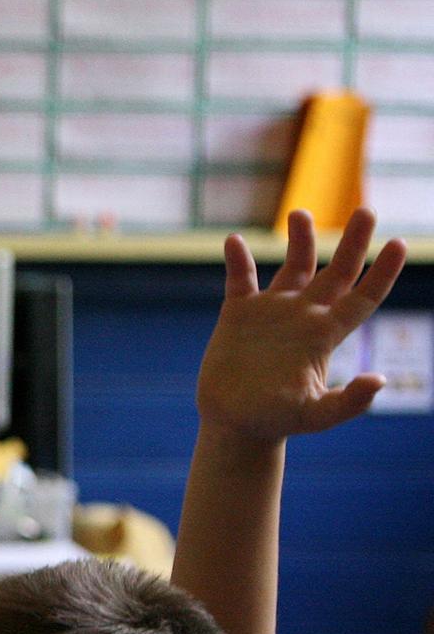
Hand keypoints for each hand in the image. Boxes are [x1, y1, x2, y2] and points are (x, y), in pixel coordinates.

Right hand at [202, 209, 408, 443]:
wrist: (236, 422)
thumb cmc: (277, 421)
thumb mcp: (315, 415)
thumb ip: (347, 402)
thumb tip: (379, 380)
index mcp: (326, 334)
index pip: (363, 296)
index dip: (383, 272)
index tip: (397, 244)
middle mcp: (305, 315)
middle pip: (337, 270)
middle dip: (354, 241)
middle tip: (366, 211)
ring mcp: (273, 311)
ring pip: (295, 264)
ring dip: (300, 238)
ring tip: (300, 214)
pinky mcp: (239, 313)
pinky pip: (240, 278)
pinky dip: (238, 259)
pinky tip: (235, 241)